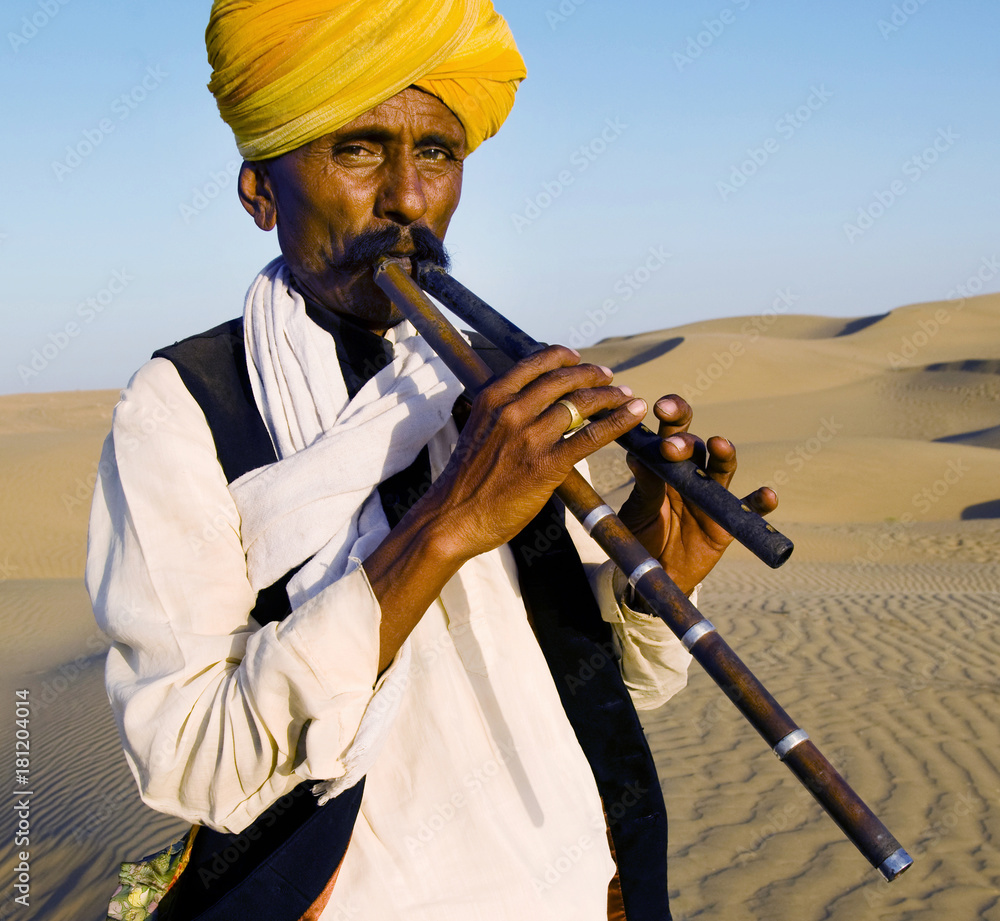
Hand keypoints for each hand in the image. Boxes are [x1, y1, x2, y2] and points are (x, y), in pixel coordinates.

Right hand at [428, 345, 645, 564]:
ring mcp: (530, 436)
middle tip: (608, 376)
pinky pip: (592, 435)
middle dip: (592, 374)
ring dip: (611, 396)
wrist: (453, 516)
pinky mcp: (548, 464)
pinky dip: (619, 421)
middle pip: (563, 379)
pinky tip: (634, 413)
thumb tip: (531, 401)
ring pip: (582, 403)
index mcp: (493, 396)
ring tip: (625, 396)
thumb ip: (503, 411)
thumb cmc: (467, 478)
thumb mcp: (478, 428)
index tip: (578, 358)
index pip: (536, 363)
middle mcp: (512, 410)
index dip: (563, 357)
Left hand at [617, 395, 776, 595]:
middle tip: (671, 446)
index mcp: (665, 465)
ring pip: (724, 468)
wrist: (654, 573)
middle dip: (686, 439)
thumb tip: (638, 456)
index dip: (671, 416)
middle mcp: (692, 474)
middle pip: (696, 446)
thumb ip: (645, 486)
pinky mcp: (727, 522)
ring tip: (719, 444)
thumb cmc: (641, 536)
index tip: (661, 408)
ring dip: (725, 453)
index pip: (671, 432)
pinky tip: (767, 495)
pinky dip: (761, 502)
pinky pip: (749, 509)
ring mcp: (711, 496)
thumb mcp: (637, 512)